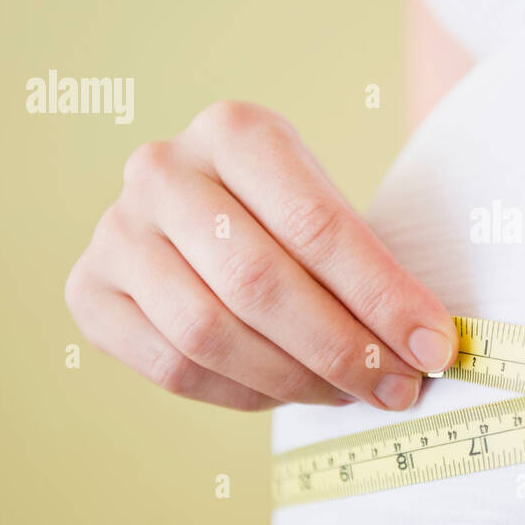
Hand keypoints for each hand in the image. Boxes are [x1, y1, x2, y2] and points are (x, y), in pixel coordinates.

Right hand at [65, 101, 456, 410]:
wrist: (205, 217)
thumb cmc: (288, 219)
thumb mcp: (328, 212)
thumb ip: (370, 269)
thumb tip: (430, 345)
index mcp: (234, 130)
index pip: (316, 225)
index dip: (381, 295)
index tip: (435, 345)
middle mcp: (161, 170)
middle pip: (258, 283)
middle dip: (342, 349)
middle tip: (398, 387)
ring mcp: (115, 231)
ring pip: (209, 332)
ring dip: (295, 379)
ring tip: (351, 393)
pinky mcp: (89, 292)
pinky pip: (173, 366)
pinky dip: (243, 393)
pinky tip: (291, 393)